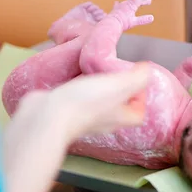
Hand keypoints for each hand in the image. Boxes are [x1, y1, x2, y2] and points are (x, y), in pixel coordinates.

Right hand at [2, 64, 149, 180]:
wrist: (46, 116)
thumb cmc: (85, 103)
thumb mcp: (118, 85)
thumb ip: (137, 78)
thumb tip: (146, 70)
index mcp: (119, 118)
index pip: (138, 113)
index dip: (141, 98)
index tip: (136, 78)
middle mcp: (103, 121)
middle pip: (118, 109)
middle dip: (120, 92)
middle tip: (116, 73)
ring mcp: (83, 118)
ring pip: (97, 104)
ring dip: (99, 90)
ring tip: (96, 73)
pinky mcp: (65, 111)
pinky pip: (78, 100)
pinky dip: (80, 89)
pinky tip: (75, 78)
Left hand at [110, 0, 155, 30]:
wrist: (111, 24)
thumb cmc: (122, 23)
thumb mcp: (134, 21)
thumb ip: (143, 19)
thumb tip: (152, 18)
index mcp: (132, 5)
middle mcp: (126, 3)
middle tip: (149, 1)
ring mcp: (121, 5)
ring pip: (130, 0)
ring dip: (136, 1)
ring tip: (139, 1)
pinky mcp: (116, 9)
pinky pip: (121, 4)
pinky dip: (123, 4)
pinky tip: (118, 3)